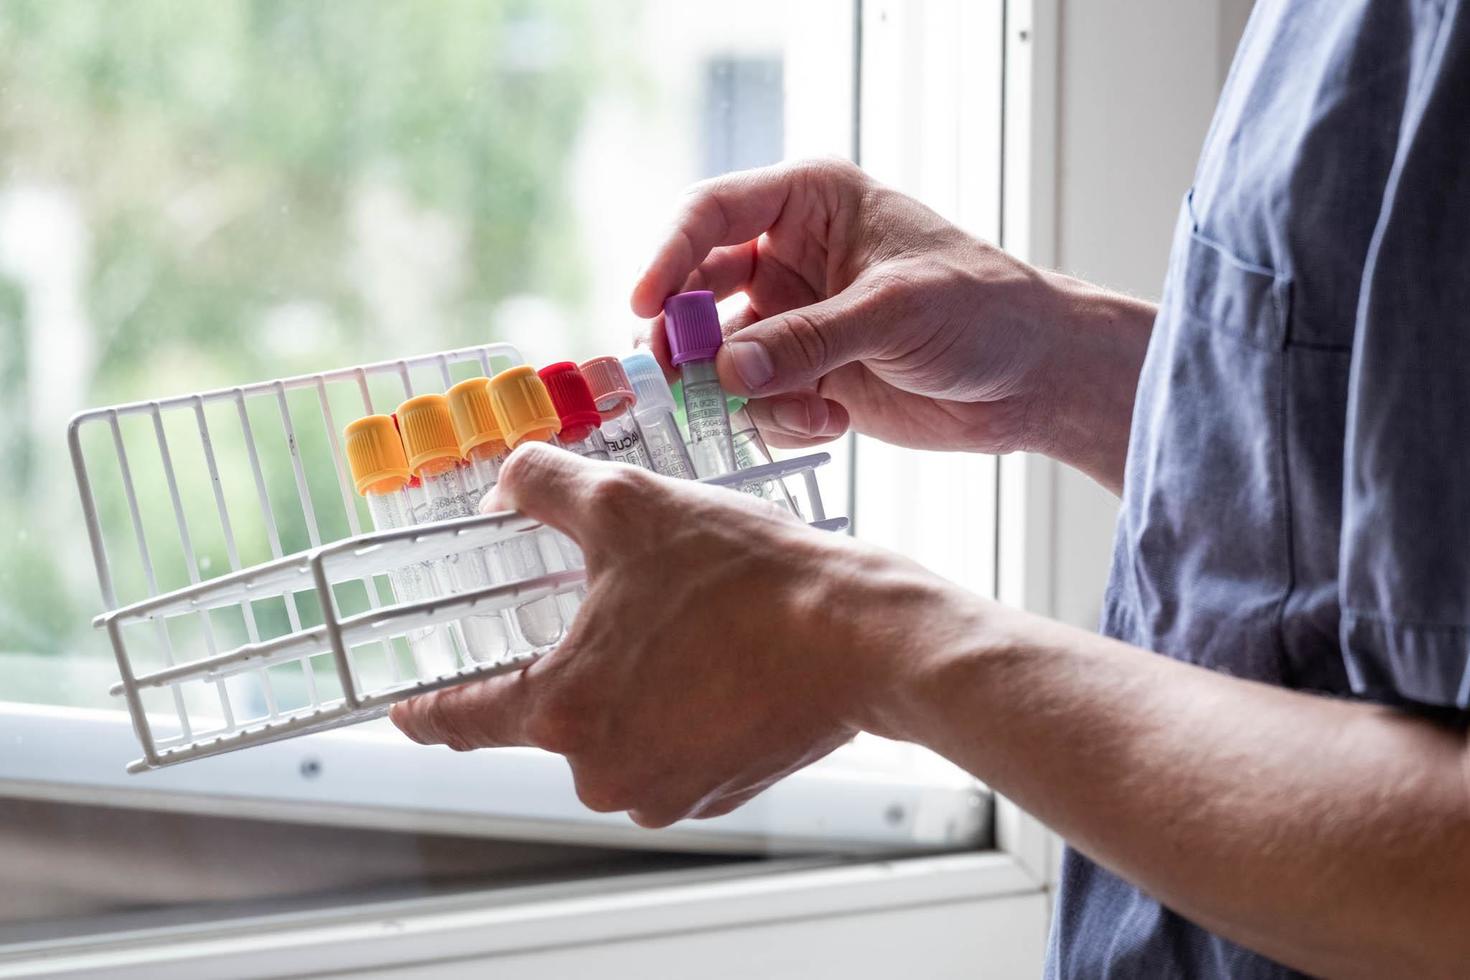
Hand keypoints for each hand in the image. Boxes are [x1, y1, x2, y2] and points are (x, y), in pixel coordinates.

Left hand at [388, 443, 942, 826]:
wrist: (862, 637)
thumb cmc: (749, 579)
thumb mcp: (630, 503)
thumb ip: (545, 486)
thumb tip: (507, 482)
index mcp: (565, 710)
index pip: (461, 719)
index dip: (425, 708)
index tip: (406, 707)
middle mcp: (604, 771)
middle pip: (555, 713)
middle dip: (579, 659)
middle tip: (625, 607)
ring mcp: (663, 793)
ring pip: (617, 731)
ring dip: (636, 683)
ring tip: (688, 626)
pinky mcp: (714, 796)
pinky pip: (669, 751)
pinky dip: (680, 710)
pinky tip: (719, 661)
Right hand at [633, 158, 1153, 489]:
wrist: (1036, 378)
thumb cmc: (984, 310)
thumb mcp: (894, 311)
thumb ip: (808, 341)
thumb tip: (726, 372)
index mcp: (811, 203)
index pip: (712, 213)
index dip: (669, 255)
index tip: (643, 305)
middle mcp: (791, 258)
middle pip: (699, 289)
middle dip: (690, 338)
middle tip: (683, 379)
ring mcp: (796, 321)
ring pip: (721, 355)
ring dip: (741, 390)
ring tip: (799, 408)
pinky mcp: (807, 377)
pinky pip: (756, 400)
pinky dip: (779, 418)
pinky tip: (832, 421)